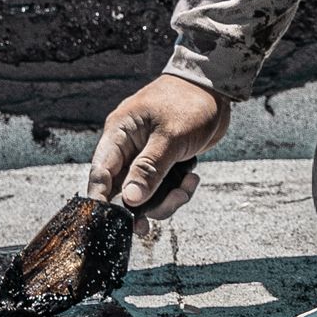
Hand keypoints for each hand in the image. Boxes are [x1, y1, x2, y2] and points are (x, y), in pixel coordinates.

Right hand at [89, 74, 229, 237]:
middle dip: (137, 209)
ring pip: (144, 193)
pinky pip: (163, 188)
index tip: (107, 225)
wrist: (217, 88)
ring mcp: (146, 155)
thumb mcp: (170, 137)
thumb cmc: (190, 102)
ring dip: (164, 200)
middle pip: (121, 190)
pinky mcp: (163, 162)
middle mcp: (128, 146)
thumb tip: (130, 200)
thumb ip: (149, 169)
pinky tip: (192, 179)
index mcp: (120, 132)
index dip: (100, 200)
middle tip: (147, 228)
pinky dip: (177, 190)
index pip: (100, 171)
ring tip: (185, 188)